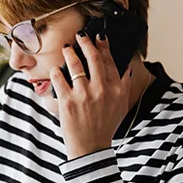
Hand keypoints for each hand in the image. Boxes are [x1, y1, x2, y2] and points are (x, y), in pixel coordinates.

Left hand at [49, 30, 132, 160]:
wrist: (91, 148)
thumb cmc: (105, 126)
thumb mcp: (121, 106)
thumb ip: (125, 86)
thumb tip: (126, 68)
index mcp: (116, 89)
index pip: (109, 60)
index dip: (103, 45)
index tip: (99, 35)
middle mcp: (101, 89)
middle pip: (93, 57)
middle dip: (86, 42)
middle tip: (80, 35)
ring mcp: (83, 95)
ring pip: (75, 65)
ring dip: (70, 52)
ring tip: (66, 48)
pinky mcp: (67, 101)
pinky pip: (59, 79)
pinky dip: (56, 71)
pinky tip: (56, 68)